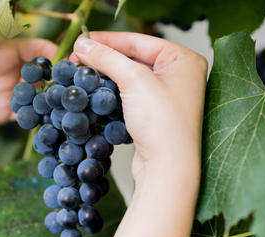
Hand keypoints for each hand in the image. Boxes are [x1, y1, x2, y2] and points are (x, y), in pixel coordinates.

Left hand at [0, 0, 56, 138]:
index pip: (33, 49)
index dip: (51, 52)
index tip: (67, 59)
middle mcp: (6, 72)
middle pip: (41, 72)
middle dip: (57, 77)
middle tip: (71, 85)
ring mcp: (6, 94)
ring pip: (38, 94)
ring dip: (51, 97)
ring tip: (64, 103)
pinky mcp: (1, 115)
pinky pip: (26, 115)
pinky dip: (38, 116)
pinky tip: (49, 118)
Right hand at [72, 32, 206, 180]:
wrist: (167, 168)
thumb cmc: (163, 123)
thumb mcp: (134, 80)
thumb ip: (107, 58)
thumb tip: (84, 44)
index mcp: (184, 60)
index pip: (141, 41)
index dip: (110, 39)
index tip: (85, 39)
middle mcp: (179, 77)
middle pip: (134, 59)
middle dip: (106, 59)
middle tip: (80, 57)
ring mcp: (166, 98)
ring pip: (130, 79)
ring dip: (106, 77)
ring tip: (83, 73)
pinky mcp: (154, 116)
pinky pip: (130, 97)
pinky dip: (112, 94)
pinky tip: (95, 93)